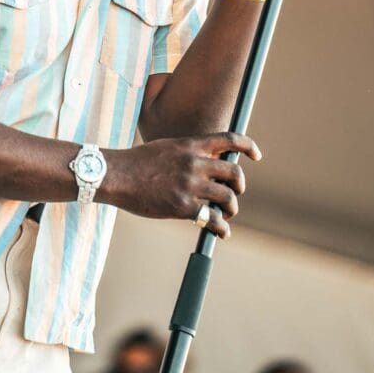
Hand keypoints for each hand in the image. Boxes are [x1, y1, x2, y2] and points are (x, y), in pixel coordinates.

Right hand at [103, 132, 260, 237]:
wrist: (117, 175)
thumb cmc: (138, 163)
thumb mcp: (167, 147)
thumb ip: (189, 152)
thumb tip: (208, 162)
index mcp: (191, 145)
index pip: (229, 140)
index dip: (248, 146)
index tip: (257, 156)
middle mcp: (195, 162)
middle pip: (235, 173)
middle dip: (239, 186)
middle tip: (234, 194)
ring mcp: (190, 184)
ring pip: (228, 197)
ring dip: (231, 208)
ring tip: (225, 215)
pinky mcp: (183, 206)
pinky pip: (214, 219)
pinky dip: (222, 228)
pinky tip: (221, 232)